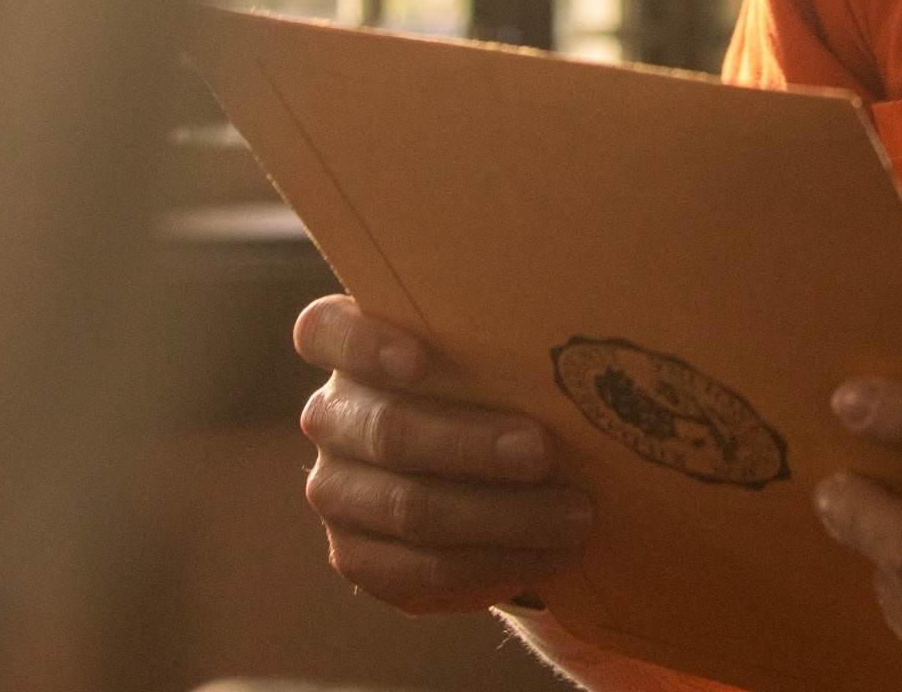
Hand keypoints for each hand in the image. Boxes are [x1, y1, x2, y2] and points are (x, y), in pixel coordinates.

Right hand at [293, 293, 594, 614]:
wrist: (489, 472)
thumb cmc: (496, 385)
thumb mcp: (493, 351)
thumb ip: (505, 337)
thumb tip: (577, 330)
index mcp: (348, 347)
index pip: (325, 332)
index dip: (364, 345)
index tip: (420, 360)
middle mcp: (332, 417)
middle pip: (388, 431)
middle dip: (473, 445)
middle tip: (544, 451)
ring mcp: (336, 490)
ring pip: (409, 508)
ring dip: (501, 516)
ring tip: (575, 515)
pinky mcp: (355, 556)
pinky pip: (419, 570)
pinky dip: (492, 565)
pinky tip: (548, 555)